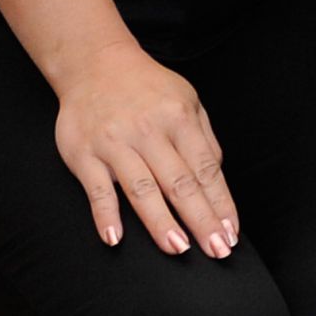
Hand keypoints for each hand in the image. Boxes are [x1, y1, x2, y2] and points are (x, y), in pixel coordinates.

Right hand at [53, 40, 238, 256]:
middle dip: (200, 219)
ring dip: (161, 221)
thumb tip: (216, 175)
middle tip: (216, 250)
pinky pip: (97, 188)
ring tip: (178, 248)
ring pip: (142, 188)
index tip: (230, 233)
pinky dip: (105, 214)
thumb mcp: (186, 99)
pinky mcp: (85, 154)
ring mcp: (115, 143)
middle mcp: (149, 130)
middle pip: (179, 182)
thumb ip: (204, 137)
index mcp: (179, 117)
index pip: (205, 168)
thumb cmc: (147, 88)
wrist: (95, 64)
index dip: (220, 203)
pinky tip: (116, 238)